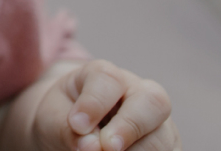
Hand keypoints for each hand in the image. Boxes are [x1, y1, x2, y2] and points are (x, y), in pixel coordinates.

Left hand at [34, 60, 177, 150]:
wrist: (73, 133)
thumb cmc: (62, 120)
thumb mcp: (52, 119)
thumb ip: (67, 130)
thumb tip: (92, 146)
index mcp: (106, 77)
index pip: (108, 79)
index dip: (94, 102)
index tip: (77, 125)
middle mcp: (139, 93)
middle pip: (153, 101)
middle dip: (130, 126)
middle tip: (108, 148)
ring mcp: (158, 122)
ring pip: (163, 136)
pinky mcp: (168, 147)